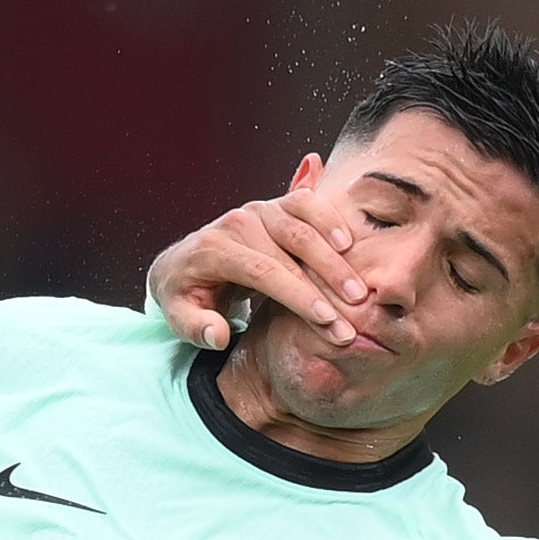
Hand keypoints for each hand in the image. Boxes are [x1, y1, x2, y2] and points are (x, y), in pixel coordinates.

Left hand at [146, 152, 355, 348]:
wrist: (185, 263)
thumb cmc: (187, 295)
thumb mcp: (179, 317)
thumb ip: (196, 328)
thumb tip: (219, 336)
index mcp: (214, 248)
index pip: (262, 270)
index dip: (297, 295)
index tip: (325, 320)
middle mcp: (238, 222)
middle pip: (290, 247)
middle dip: (325, 282)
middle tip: (355, 312)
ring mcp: (259, 209)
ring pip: (303, 226)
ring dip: (335, 257)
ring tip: (359, 289)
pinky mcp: (276, 204)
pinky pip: (307, 204)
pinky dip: (330, 220)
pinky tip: (350, 245)